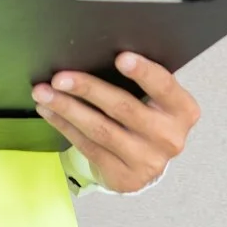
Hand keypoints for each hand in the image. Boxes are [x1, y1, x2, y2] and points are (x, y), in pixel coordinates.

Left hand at [33, 53, 198, 192]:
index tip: (121, 57)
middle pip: (124, 108)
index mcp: (182, 110)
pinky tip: (51, 111)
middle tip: (60, 77)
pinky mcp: (124, 176)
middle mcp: (169, 137)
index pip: (164, 86)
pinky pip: (89, 146)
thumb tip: (98, 50)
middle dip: (88, 89)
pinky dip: (65, 126)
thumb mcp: (156, 98)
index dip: (143, 72)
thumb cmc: (149, 116)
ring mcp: (147, 161)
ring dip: (67, 108)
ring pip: (100, 129)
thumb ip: (142, 80)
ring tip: (44, 93)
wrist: (148, 161)